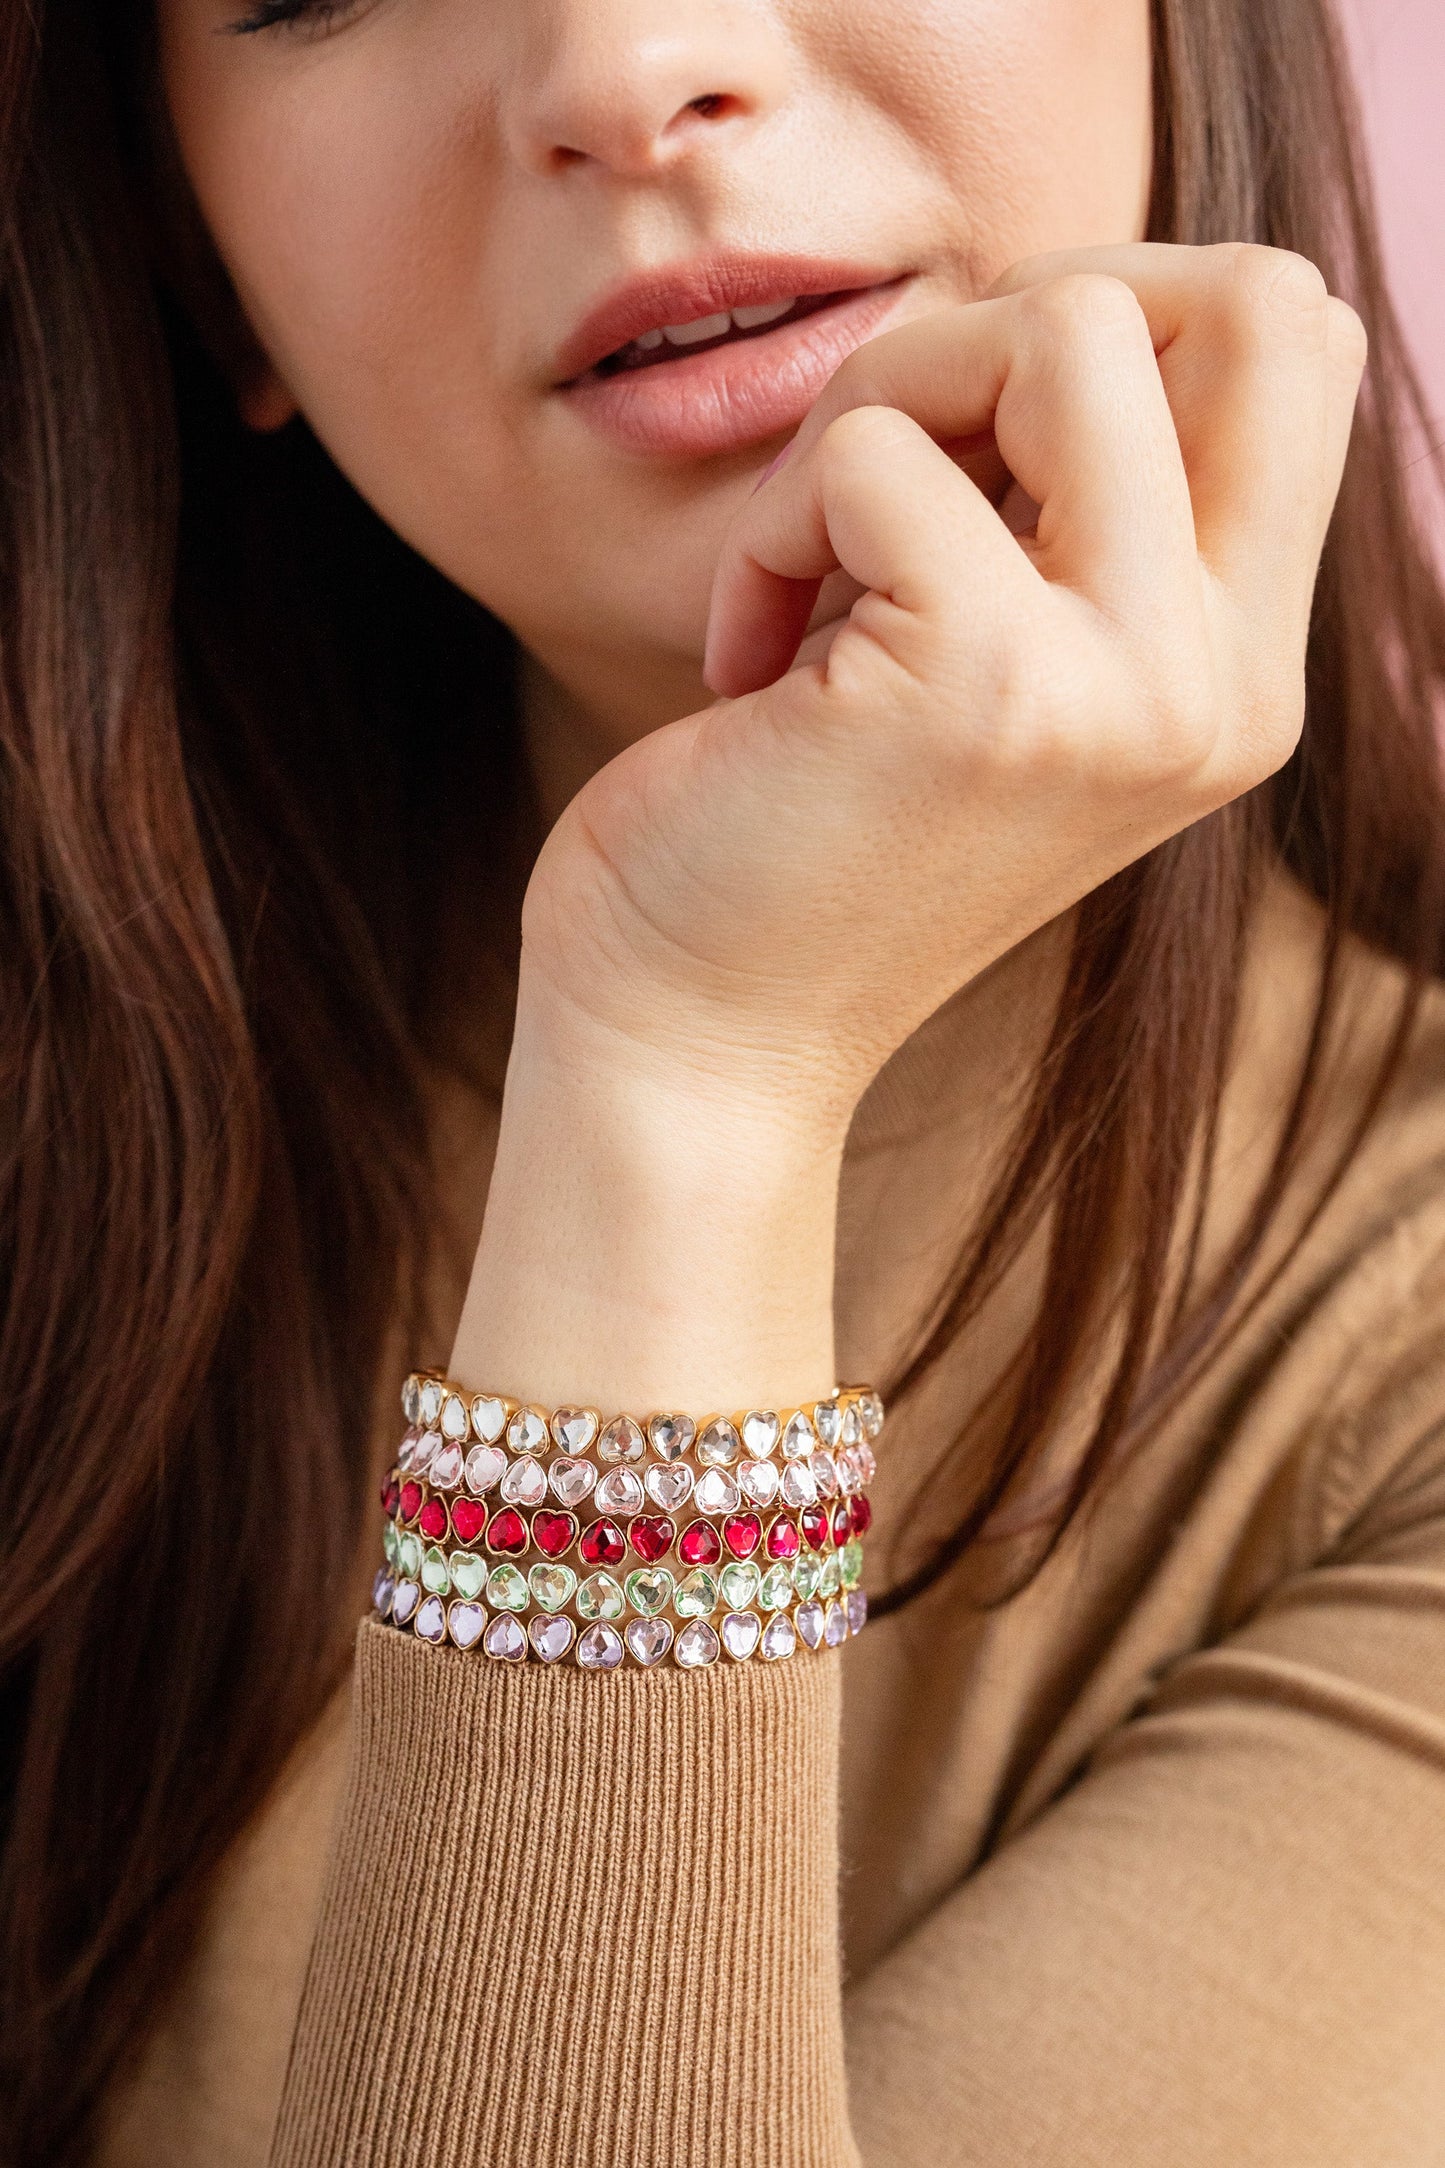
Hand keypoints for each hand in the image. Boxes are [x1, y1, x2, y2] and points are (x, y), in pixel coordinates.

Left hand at [520, 242, 1365, 1144]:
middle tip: (893, 455)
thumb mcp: (993, 667)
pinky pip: (875, 448)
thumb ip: (1074, 516)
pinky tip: (751, 653)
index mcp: (1239, 674)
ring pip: (1066, 326)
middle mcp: (1221, 686)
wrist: (699, 1040)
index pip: (1300, 346)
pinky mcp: (986, 687)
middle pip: (1252, 298)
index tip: (969, 443)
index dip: (1124, 314)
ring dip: (880, 401)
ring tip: (808, 556)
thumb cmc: (807, 832)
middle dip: (1027, 317)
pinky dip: (776, 523)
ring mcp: (1123, 689)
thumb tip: (1064, 307)